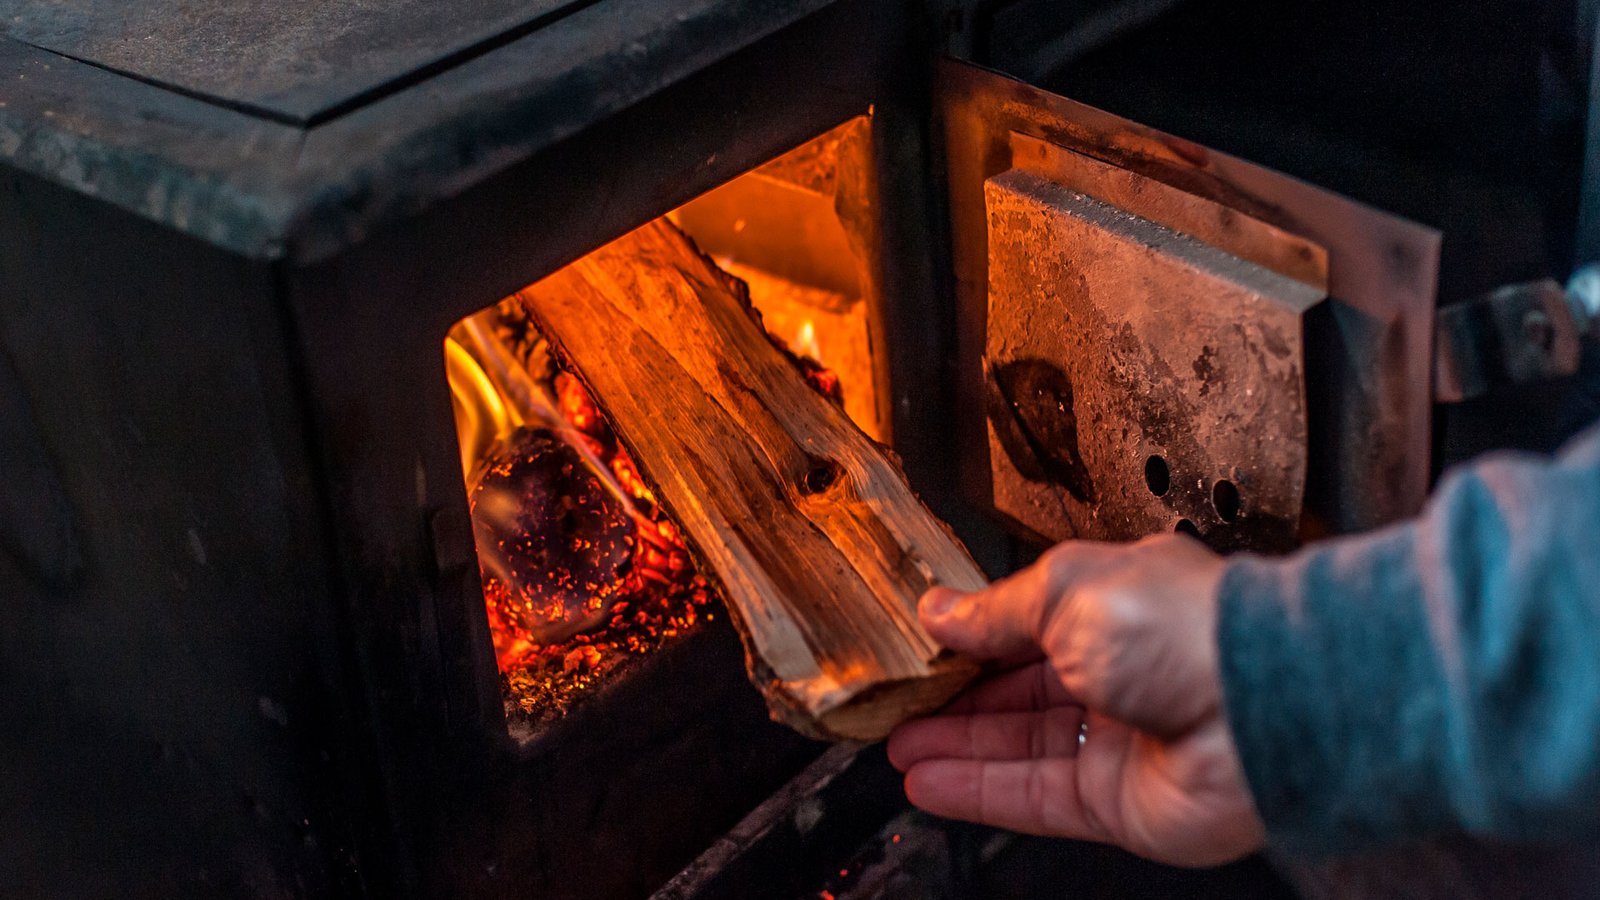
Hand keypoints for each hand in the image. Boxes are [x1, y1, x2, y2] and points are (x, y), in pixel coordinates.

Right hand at [887, 534, 1264, 866]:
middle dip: (955, 697)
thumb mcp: (1066, 588)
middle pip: (1018, 690)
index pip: (1026, 623)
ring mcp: (1121, 740)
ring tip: (898, 744)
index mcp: (1116, 603)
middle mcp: (1121, 670)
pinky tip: (932, 780)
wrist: (1263, 708)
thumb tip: (942, 610)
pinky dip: (978, 791)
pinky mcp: (1120, 802)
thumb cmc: (1188, 628)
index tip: (922, 646)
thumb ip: (996, 610)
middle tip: (900, 701)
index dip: (971, 637)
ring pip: (1020, 748)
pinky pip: (1034, 797)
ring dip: (956, 746)